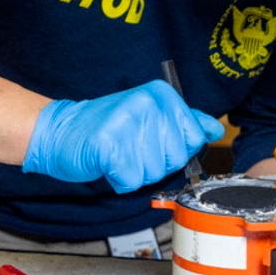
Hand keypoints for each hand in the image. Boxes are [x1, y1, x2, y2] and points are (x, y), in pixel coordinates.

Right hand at [22, 80, 223, 192]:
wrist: (61, 131)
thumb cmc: (107, 127)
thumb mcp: (151, 116)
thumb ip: (185, 121)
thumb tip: (214, 129)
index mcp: (162, 94)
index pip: (195, 138)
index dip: (175, 149)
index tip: (152, 140)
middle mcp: (148, 103)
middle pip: (176, 159)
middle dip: (155, 164)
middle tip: (131, 148)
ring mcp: (128, 121)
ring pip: (155, 172)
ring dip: (136, 172)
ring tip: (119, 153)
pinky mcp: (109, 144)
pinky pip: (132, 180)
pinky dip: (120, 179)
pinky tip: (108, 162)